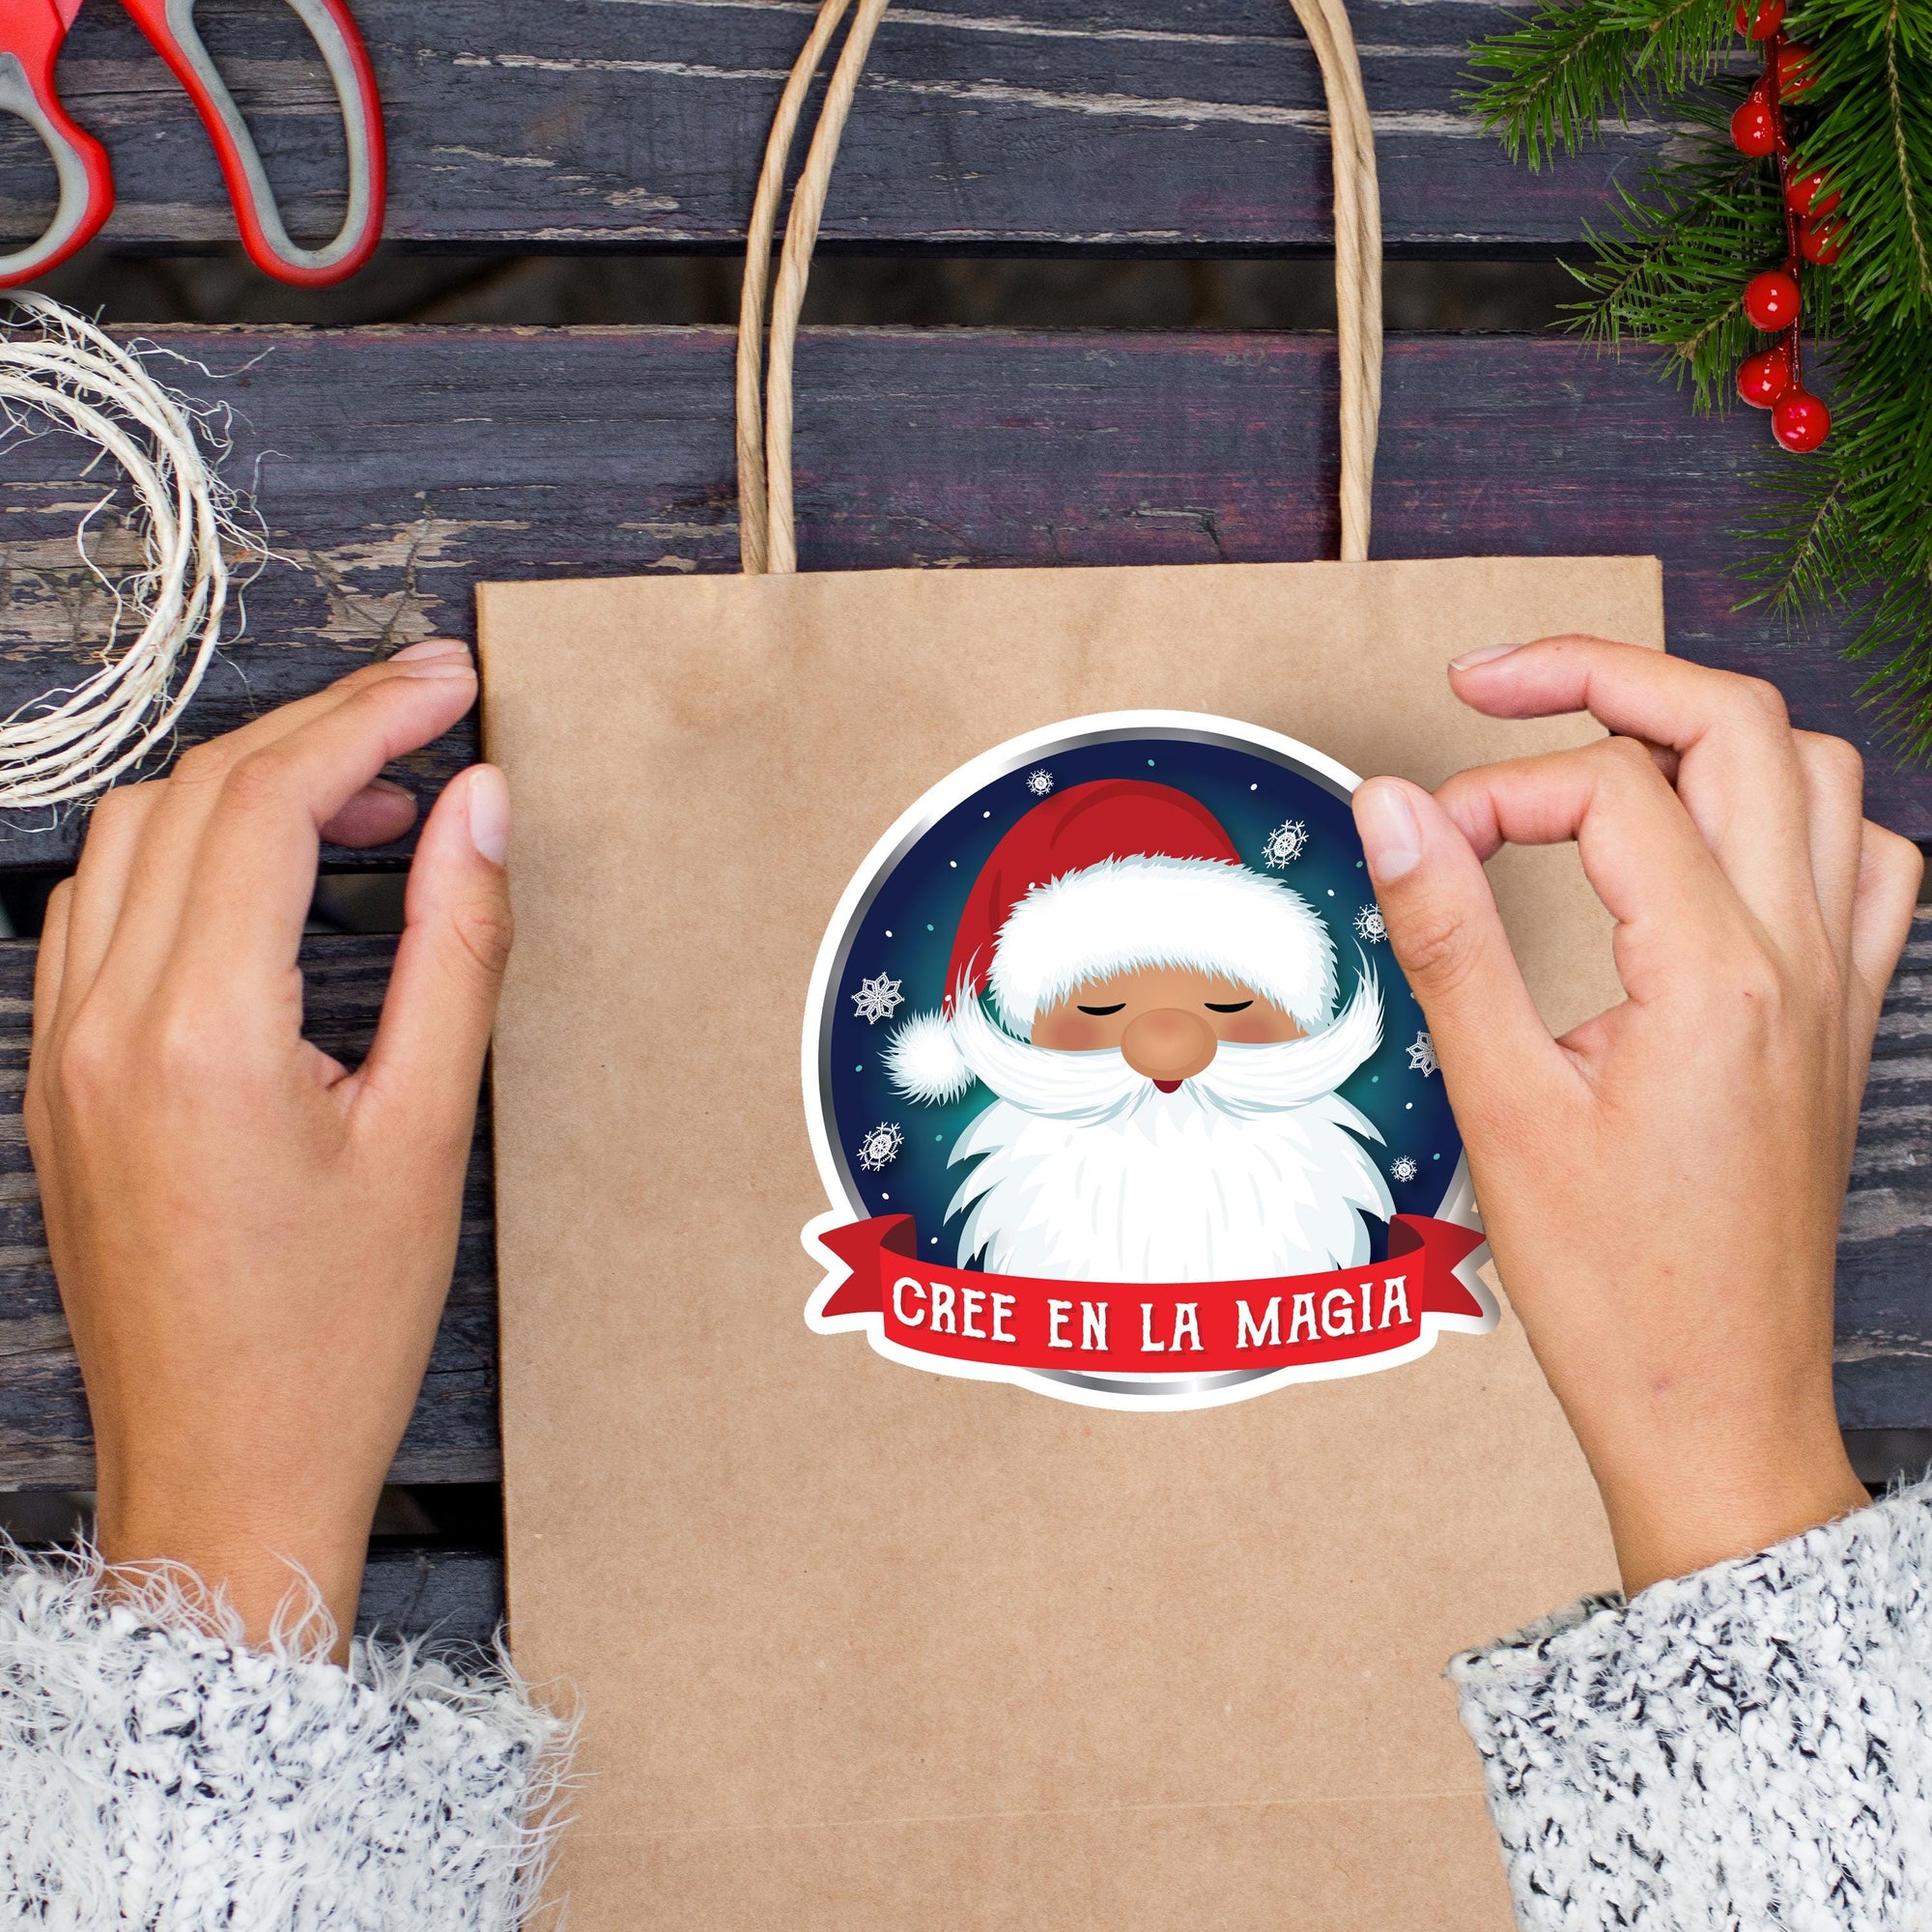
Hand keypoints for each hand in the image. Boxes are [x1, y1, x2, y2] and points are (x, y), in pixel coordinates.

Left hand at [25, 641, 510, 1658]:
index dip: (366, 719)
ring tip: (371, 804)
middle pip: (192, 796)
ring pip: (131, 839)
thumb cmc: (333, 1334)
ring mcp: (62, 1050)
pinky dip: (187, 855)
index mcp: (198, 1036)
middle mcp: (103, 1024)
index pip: (265, 802)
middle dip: (316, 731)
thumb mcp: (427, 1132)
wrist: (221, 1469)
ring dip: (246, 787)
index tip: (448, 686)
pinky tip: (271, 884)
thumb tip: (479, 810)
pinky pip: (100, 909)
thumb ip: (454, 948)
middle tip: (429, 717)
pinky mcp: (60, 1079)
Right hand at [1352, 638, 1919, 1595]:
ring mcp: (1840, 986)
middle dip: (1604, 676)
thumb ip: (1449, 936)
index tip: (1422, 841)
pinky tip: (1721, 845)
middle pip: (1736, 724)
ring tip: (1600, 748)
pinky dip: (1794, 813)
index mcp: (1715, 976)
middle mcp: (1799, 959)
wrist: (1718, 1409)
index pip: (1604, 792)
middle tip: (1495, 685)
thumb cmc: (1618, 1289)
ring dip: (1706, 731)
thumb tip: (1394, 808)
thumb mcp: (1502, 1105)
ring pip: (1816, 773)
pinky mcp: (1843, 1022)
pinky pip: (1867, 863)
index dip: (1491, 789)